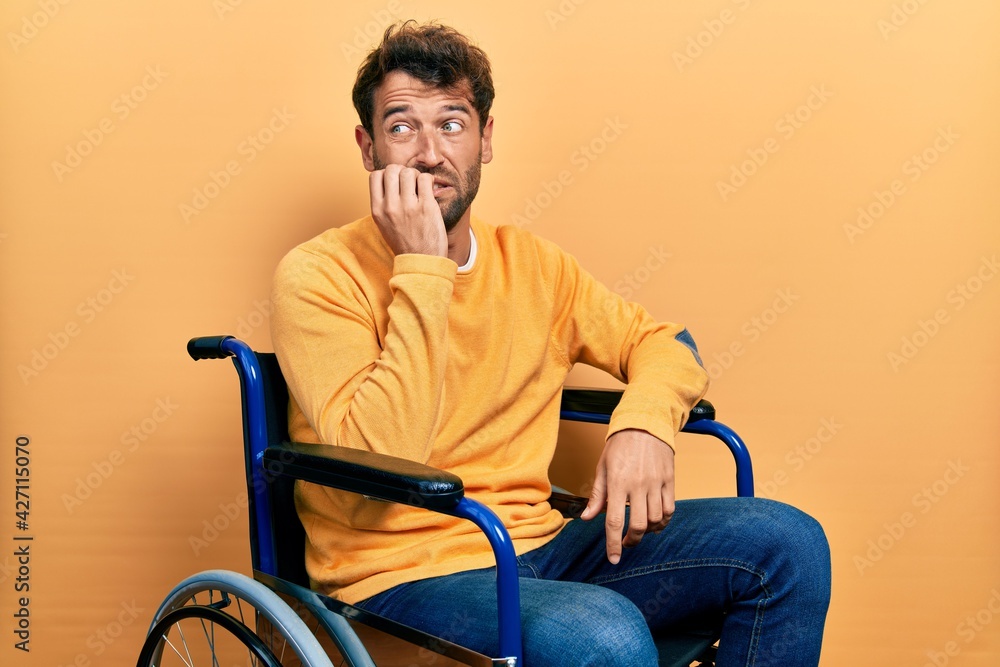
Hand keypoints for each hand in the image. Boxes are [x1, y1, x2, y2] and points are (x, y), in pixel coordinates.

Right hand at [369, 164, 446, 256]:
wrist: (422, 261)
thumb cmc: (405, 242)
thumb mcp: (384, 224)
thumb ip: (383, 203)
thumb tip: (388, 179)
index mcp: (377, 210)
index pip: (375, 176)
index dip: (386, 174)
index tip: (395, 183)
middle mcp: (390, 207)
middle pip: (392, 169)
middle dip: (401, 171)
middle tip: (409, 183)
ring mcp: (408, 206)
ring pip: (409, 172)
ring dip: (416, 175)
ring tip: (420, 187)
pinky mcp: (426, 206)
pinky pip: (425, 178)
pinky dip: (428, 180)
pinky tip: (429, 189)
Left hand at [580, 429, 674, 563]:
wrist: (644, 424)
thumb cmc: (620, 445)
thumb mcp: (602, 468)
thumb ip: (597, 495)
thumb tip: (586, 517)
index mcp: (617, 482)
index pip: (614, 520)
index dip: (613, 543)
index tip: (613, 558)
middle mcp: (637, 484)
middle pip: (637, 525)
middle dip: (631, 541)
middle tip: (626, 543)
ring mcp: (656, 483)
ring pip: (655, 519)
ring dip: (647, 531)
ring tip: (639, 529)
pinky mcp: (669, 480)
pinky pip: (669, 509)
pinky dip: (663, 521)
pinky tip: (655, 522)